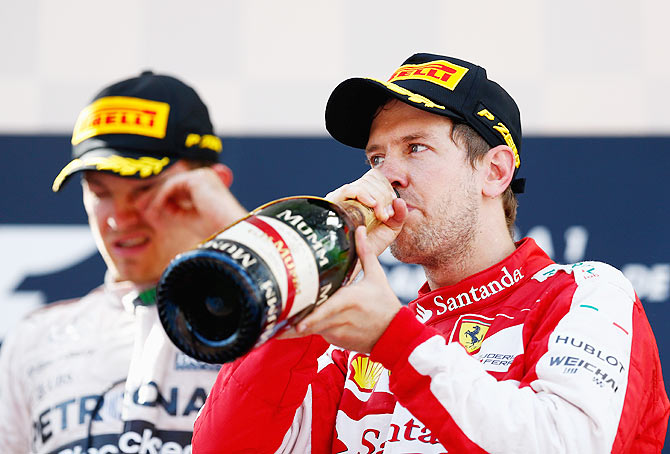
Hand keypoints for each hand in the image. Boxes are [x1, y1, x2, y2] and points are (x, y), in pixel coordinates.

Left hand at [137, 164, 247, 242]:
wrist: (230, 231)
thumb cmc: (214, 229)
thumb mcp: (188, 218)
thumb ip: (174, 210)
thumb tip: (154, 207)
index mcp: (205, 184)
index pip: (176, 187)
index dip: (159, 198)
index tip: (145, 210)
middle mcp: (204, 177)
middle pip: (170, 183)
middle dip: (152, 195)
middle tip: (137, 206)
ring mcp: (201, 176)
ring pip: (169, 184)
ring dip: (153, 197)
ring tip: (141, 210)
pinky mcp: (197, 179)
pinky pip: (171, 187)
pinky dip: (159, 198)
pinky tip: (152, 210)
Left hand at [286, 226, 401, 352]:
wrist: (395, 334)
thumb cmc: (385, 304)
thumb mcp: (377, 277)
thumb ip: (365, 253)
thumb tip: (359, 229)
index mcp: (350, 300)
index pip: (325, 309)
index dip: (309, 318)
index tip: (292, 322)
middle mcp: (341, 319)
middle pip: (312, 322)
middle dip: (291, 325)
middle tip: (272, 323)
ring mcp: (338, 333)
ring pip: (311, 330)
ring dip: (294, 328)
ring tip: (274, 326)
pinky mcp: (336, 341)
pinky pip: (317, 333)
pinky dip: (307, 329)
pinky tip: (291, 327)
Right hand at [325, 169, 406, 257]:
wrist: (355, 260)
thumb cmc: (371, 244)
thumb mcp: (391, 228)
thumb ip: (400, 214)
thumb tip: (399, 200)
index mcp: (366, 196)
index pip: (376, 177)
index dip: (387, 189)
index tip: (391, 208)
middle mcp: (353, 194)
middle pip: (371, 178)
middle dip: (384, 196)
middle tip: (386, 216)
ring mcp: (342, 196)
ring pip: (363, 183)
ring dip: (377, 197)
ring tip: (380, 215)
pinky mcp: (333, 201)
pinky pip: (350, 189)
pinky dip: (364, 194)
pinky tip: (372, 205)